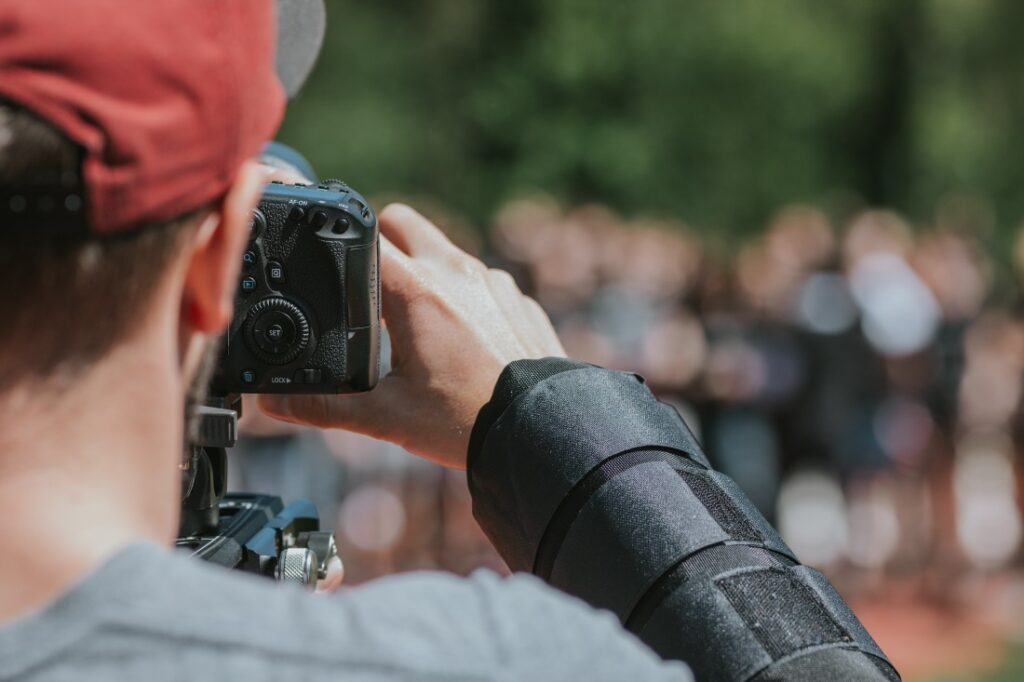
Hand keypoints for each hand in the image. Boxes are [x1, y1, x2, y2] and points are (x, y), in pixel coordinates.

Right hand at [258, 204, 564, 467]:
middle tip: (370, 292)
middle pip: (401, 221)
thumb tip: (275, 405)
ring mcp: (493, 281)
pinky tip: (463, 338)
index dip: (339, 252)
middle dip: (379, 245)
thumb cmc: (466, 421)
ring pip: (443, 248)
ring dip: (423, 269)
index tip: (330, 275)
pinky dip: (463, 295)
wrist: (541, 432)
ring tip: (414, 322)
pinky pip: (480, 278)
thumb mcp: (386, 416)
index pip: (363, 237)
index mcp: (417, 291)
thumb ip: (326, 405)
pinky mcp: (518, 298)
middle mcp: (456, 271)